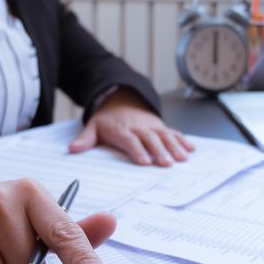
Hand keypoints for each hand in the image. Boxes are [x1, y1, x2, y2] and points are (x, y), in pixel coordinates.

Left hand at [69, 89, 194, 166]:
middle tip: (167, 164)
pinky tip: (190, 149)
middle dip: (159, 151)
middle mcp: (139, 127)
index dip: (138, 150)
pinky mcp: (160, 125)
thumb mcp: (93, 126)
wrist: (120, 100)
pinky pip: (173, 132)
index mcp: (122, 129)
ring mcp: (152, 126)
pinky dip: (182, 140)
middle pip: (150, 139)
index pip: (130, 140)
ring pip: (164, 136)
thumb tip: (73, 148)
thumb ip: (85, 139)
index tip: (145, 161)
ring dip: (174, 147)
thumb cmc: (107, 120)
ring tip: (182, 158)